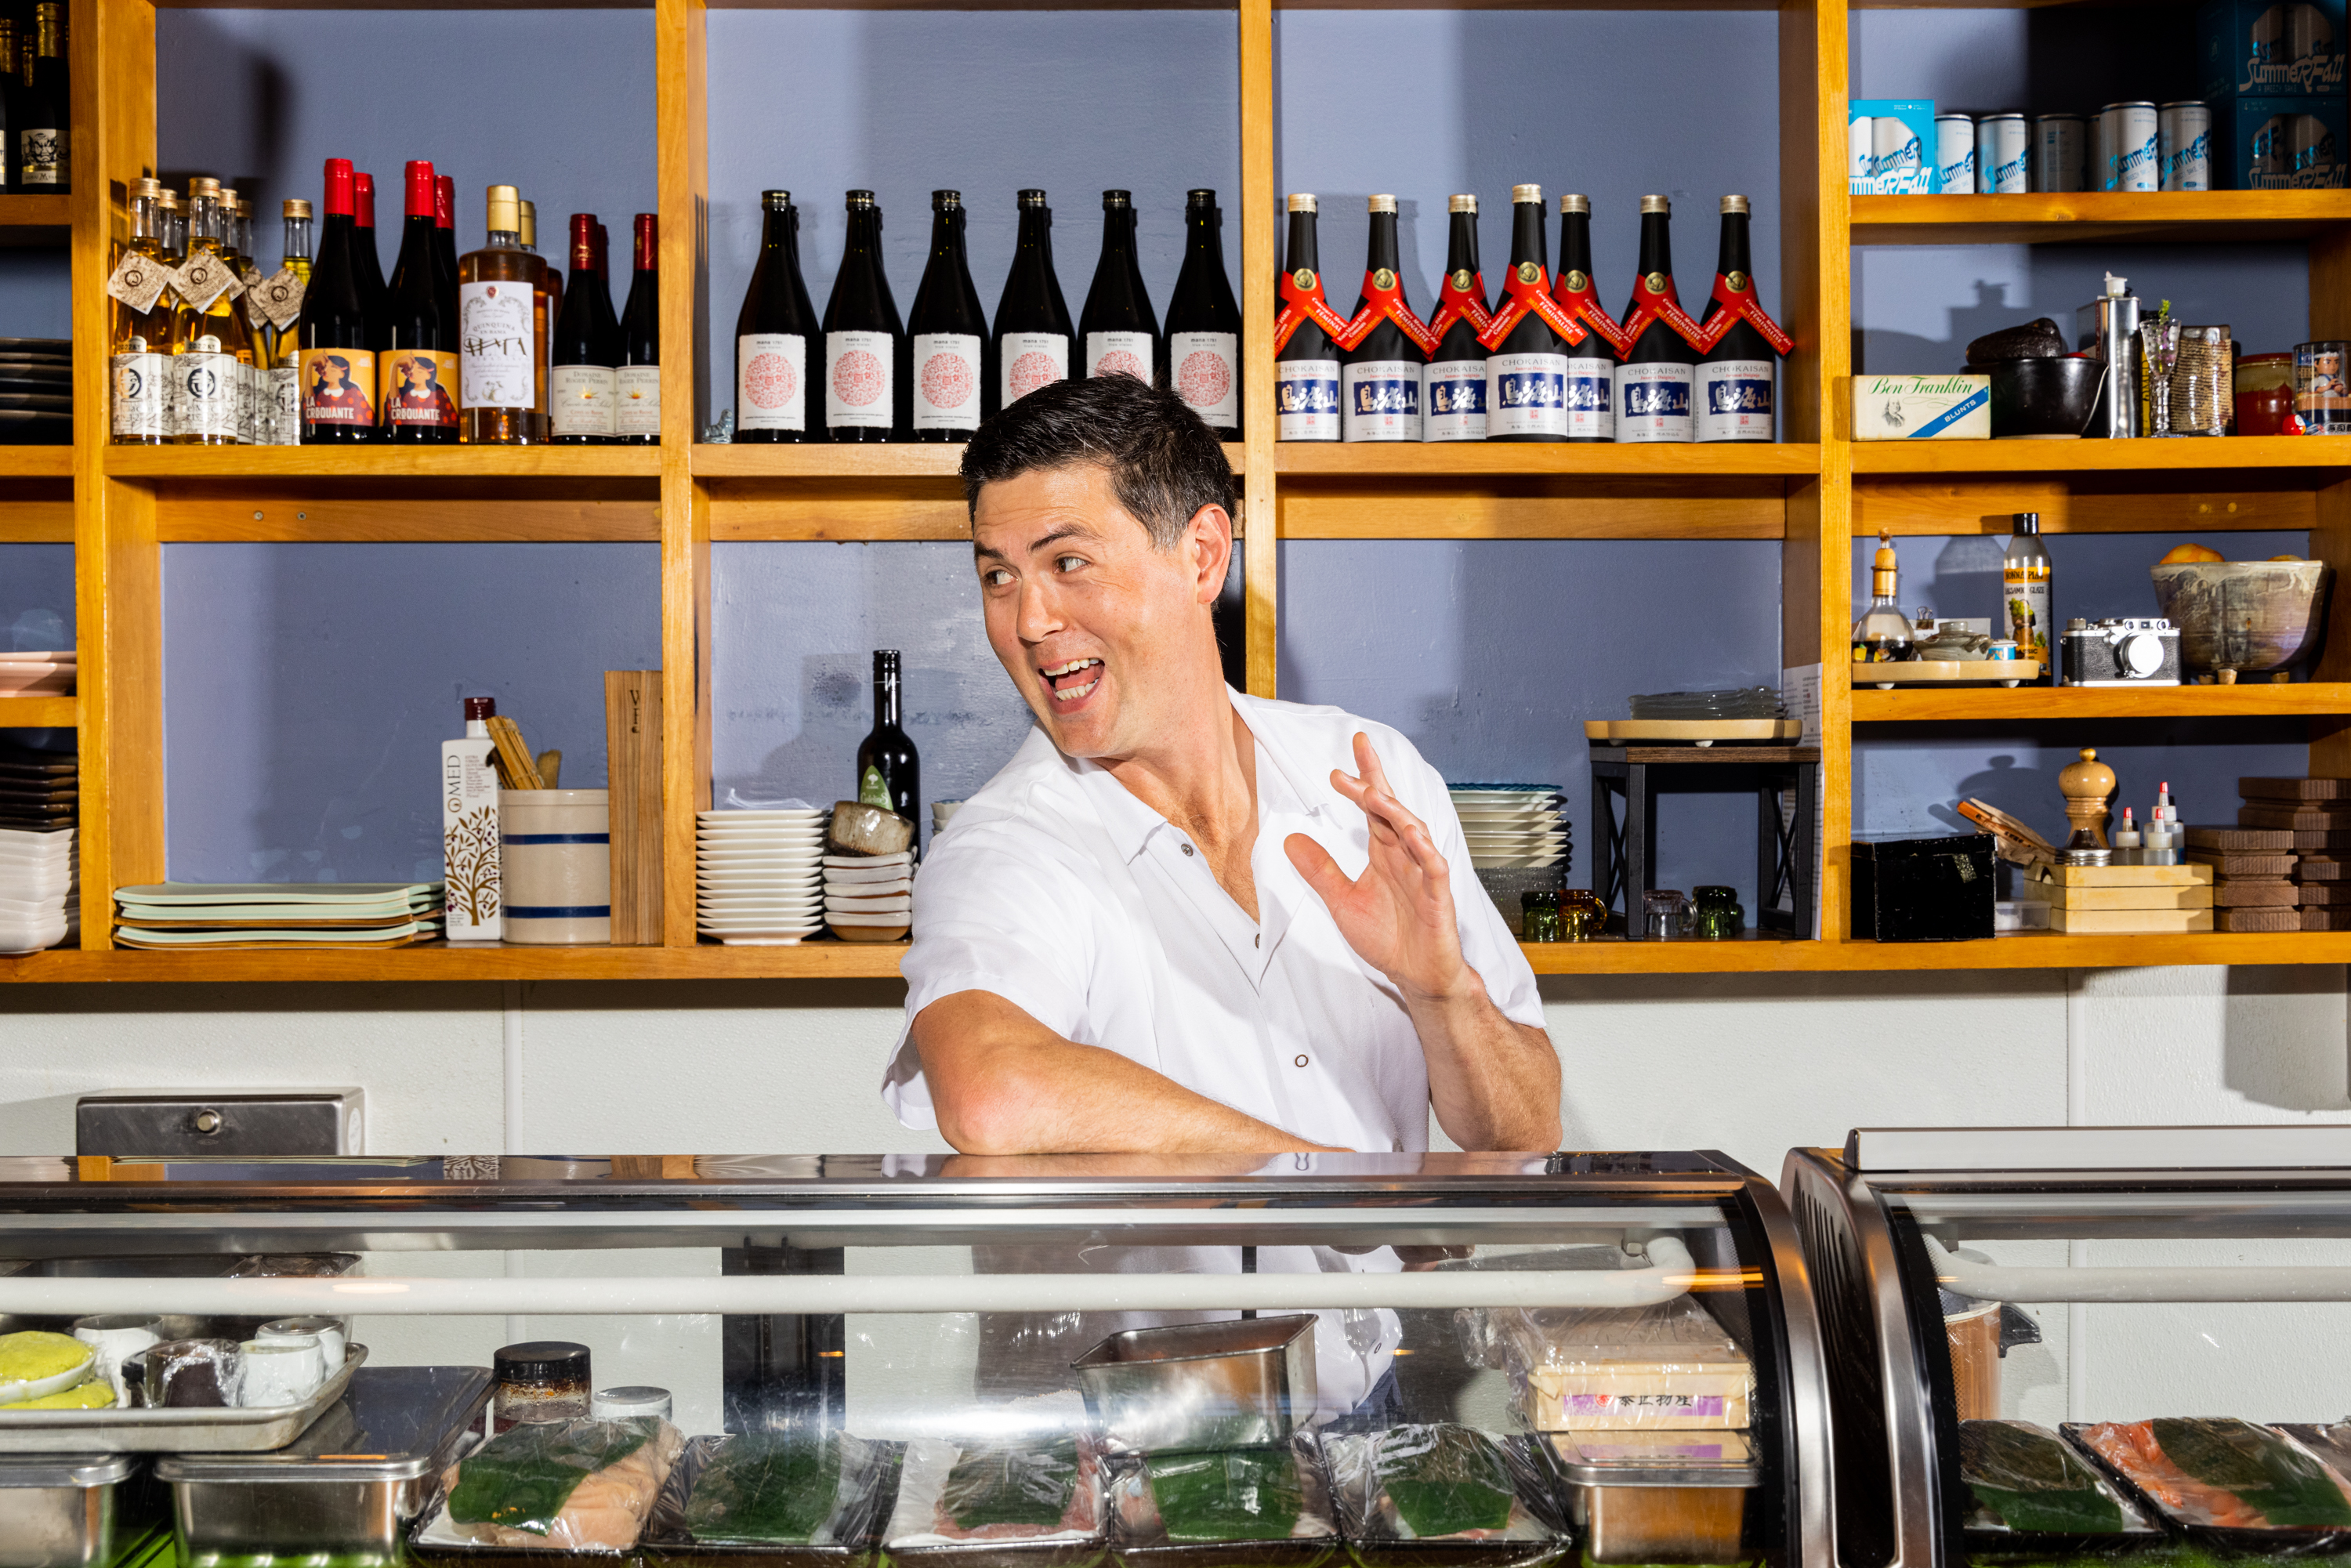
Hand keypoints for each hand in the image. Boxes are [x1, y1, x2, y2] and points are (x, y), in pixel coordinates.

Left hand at [1285, 733, 1471, 1002]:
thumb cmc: (1389, 939)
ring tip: (1374, 793)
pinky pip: (1434, 868)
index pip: (1373, 811)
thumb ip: (1320, 870)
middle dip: (1376, 782)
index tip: (1340, 766)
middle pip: (1392, 811)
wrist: (1417, 975)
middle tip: (1358, 756)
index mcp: (1385, 854)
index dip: (1361, 784)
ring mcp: (1423, 875)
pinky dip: (1425, 851)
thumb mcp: (1342, 901)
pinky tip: (1412, 834)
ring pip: (1414, 832)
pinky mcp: (1438, 898)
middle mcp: (1405, 857)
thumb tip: (1291, 841)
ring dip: (1395, 811)